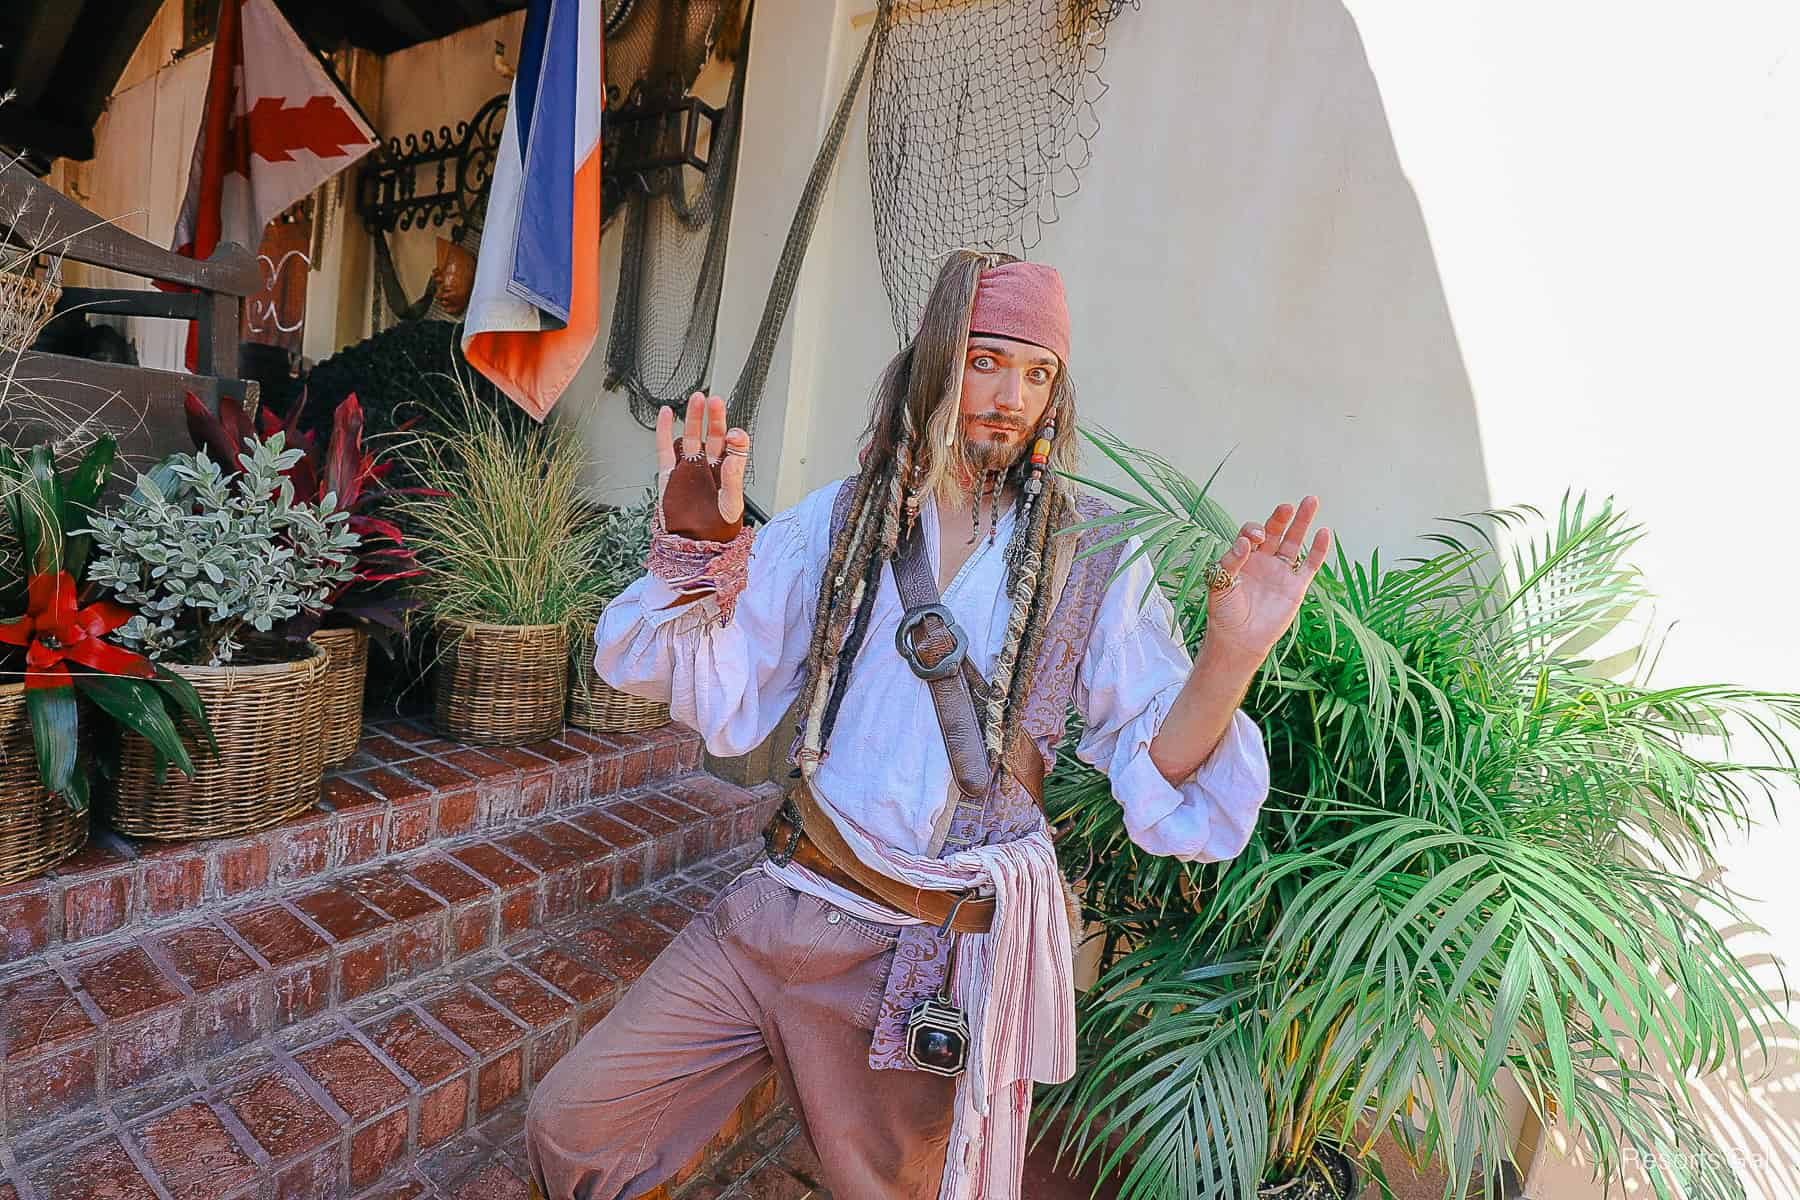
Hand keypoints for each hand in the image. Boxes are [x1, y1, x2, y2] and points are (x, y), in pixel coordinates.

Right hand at [656, 392, 750, 540]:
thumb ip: (733, 479)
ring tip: (697, 398)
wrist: (691, 546)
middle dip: (714, 418)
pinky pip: (666, 448)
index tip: (733, 434)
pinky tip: (668, 412)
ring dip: (694, 418)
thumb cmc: (716, 530)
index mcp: (728, 473)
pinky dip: (665, 430)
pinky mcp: (670, 475)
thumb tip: (734, 453)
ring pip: (692, 437)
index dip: (734, 438)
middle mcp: (709, 468)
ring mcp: (689, 469)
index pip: (733, 448)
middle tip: (715, 401)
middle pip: (713, 436)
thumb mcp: (730, 505)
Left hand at [1202, 495, 1330, 662]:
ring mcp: (1280, 572)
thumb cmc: (1224, 613)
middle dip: (1280, 517)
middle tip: (1287, 506)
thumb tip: (1245, 542)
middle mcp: (1262, 561)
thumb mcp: (1220, 584)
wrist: (1239, 640)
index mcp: (1242, 558)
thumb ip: (1231, 561)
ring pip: (1294, 542)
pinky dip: (1318, 549)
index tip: (1254, 539)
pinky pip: (1310, 564)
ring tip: (1311, 500)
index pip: (1249, 535)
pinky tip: (1324, 532)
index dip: (1252, 532)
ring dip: (1302, 522)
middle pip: (1275, 532)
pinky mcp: (1296, 586)